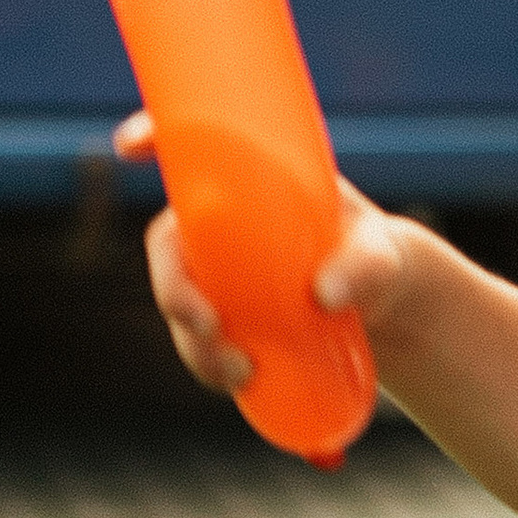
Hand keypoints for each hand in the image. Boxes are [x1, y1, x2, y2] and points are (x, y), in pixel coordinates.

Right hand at [115, 112, 424, 397]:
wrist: (388, 311)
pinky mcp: (231, 317)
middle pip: (168, 244)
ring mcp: (222, 273)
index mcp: (253, 183)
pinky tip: (237, 380)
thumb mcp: (383, 257)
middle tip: (205, 323)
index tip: (129, 146)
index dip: (154, 137)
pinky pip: (200, 341)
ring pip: (180, 302)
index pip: (193, 151)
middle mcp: (225, 225)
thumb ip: (365, 267)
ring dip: (192, 341)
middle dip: (171, 286)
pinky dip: (208, 364)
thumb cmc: (380, 260)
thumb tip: (324, 295)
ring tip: (239, 370)